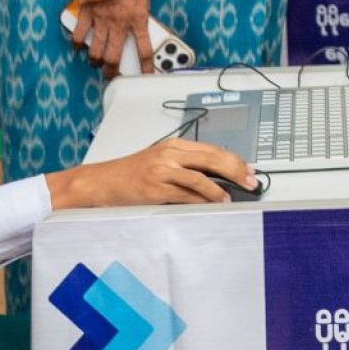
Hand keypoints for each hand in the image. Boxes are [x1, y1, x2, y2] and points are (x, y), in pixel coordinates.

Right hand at [52, 137, 255, 210]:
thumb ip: (183, 165)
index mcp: (173, 145)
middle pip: (212, 158)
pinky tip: (212, 204)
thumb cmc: (127, 175)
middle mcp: (170, 154)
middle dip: (236, 170)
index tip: (249, 169)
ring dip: (221, 188)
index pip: (213, 149)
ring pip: (201, 176)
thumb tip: (214, 176)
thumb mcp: (158, 162)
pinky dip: (202, 200)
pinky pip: (185, 194)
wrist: (98, 183)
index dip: (234, 160)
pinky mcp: (154, 189)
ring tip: (233, 197)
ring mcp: (162, 171)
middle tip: (251, 181)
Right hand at [65, 0, 152, 75]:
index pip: (144, 49)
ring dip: (95, 60)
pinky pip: (79, 35)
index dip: (146, 66)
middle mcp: (119, 24)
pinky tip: (79, 46)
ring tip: (96, 63)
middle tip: (111, 74)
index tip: (148, 76)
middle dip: (112, 70)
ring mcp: (101, 20)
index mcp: (138, 19)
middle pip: (114, 57)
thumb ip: (141, 13)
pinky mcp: (87, 14)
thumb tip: (142, 27)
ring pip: (96, 51)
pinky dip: (77, 43)